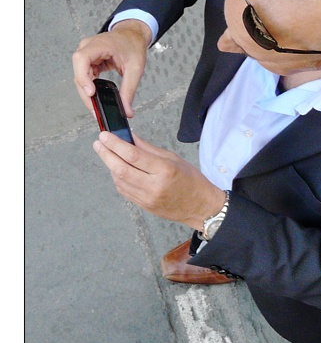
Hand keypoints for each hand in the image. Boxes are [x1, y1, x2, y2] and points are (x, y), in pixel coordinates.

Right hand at [72, 20, 150, 117]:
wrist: (132, 36)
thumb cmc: (133, 45)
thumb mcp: (135, 69)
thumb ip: (129, 90)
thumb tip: (126, 110)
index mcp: (99, 44)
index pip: (82, 59)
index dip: (83, 77)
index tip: (90, 92)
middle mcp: (87, 48)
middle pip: (79, 72)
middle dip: (86, 92)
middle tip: (95, 109)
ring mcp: (87, 54)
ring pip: (81, 77)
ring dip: (87, 93)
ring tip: (96, 108)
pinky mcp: (89, 62)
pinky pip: (85, 77)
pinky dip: (90, 88)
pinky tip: (96, 98)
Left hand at [93, 131, 226, 230]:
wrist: (201, 207)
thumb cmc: (192, 181)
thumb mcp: (174, 159)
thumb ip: (149, 149)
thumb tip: (129, 138)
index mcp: (165, 170)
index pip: (133, 155)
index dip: (115, 144)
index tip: (105, 136)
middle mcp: (154, 185)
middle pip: (121, 168)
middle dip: (106, 154)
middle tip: (98, 144)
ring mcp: (147, 198)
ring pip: (119, 180)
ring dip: (110, 166)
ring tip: (108, 154)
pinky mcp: (144, 206)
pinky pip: (124, 190)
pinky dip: (117, 178)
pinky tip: (118, 170)